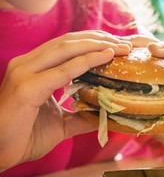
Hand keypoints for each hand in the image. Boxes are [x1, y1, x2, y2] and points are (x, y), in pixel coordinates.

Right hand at [0, 30, 131, 168]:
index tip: (118, 45)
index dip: (93, 42)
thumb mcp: (60, 124)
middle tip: (125, 44)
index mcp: (33, 69)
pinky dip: (86, 61)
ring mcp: (24, 73)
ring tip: (120, 47)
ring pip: (65, 49)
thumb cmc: (24, 137)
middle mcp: (27, 65)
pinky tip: (105, 56)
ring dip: (96, 46)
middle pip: (68, 42)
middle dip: (99, 39)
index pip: (66, 46)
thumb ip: (81, 117)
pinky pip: (62, 71)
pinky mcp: (26, 87)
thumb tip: (105, 115)